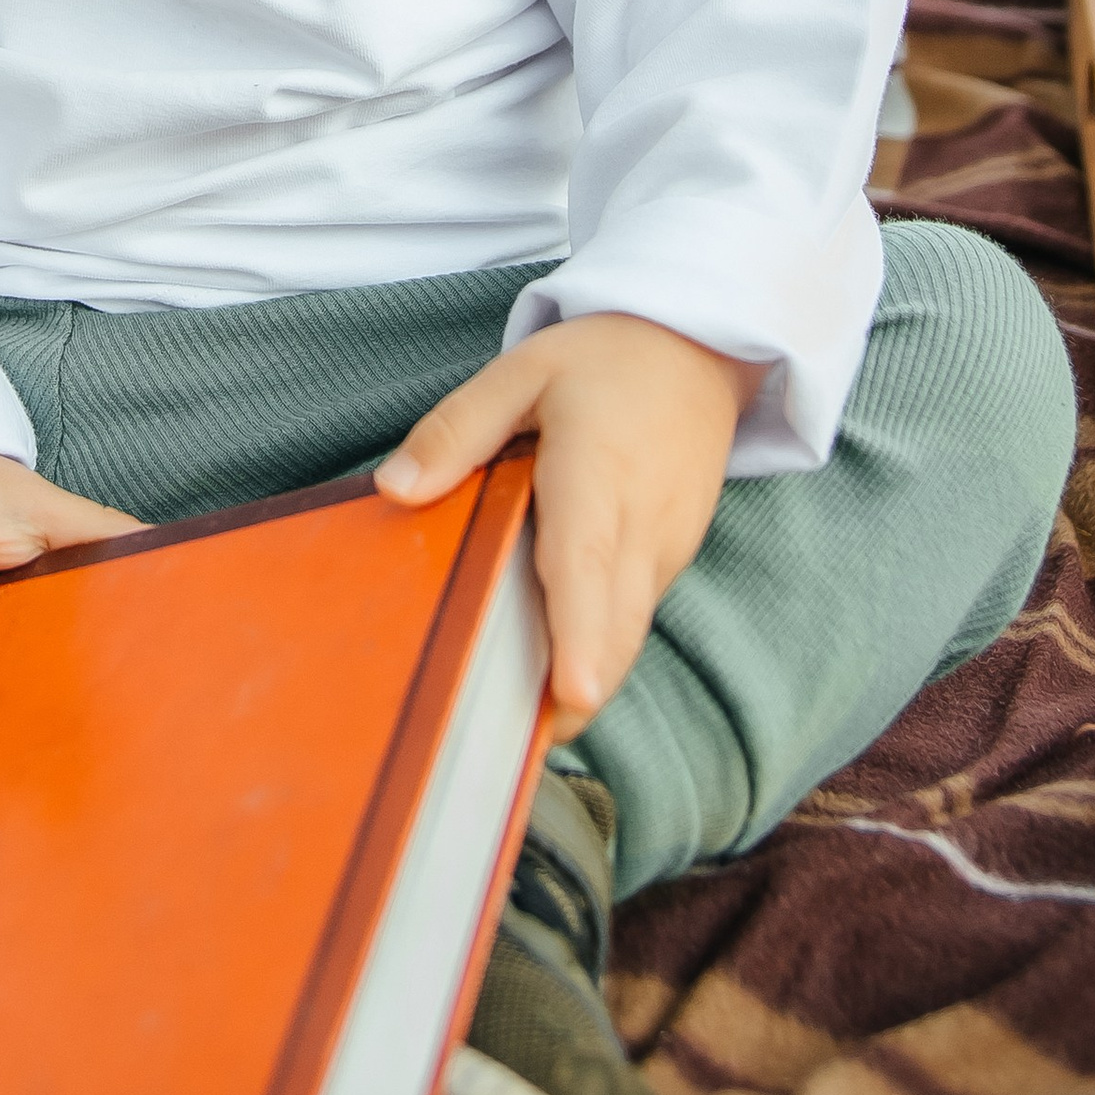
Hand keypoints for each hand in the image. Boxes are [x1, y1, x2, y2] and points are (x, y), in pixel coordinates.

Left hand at [374, 314, 759, 732]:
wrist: (701, 348)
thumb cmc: (604, 360)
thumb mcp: (521, 371)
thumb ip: (458, 431)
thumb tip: (394, 489)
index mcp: (598, 473)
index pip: (588, 565)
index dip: (582, 637)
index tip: (573, 697)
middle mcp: (642, 524)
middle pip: (613, 627)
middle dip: (576, 693)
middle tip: (516, 746)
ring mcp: (667, 548)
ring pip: (627, 631)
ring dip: (586, 675)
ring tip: (524, 723)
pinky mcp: (673, 558)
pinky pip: (633, 615)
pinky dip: (600, 646)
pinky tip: (555, 666)